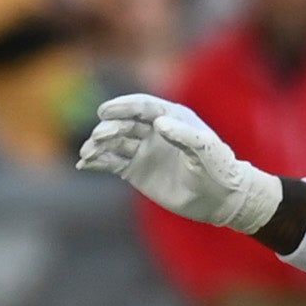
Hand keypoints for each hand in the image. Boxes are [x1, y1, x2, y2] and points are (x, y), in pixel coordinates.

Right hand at [75, 93, 282, 234]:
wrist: (219, 198)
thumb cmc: (218, 169)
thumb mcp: (206, 150)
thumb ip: (184, 135)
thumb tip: (158, 123)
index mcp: (172, 117)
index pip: (143, 107)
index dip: (123, 107)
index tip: (105, 111)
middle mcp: (154, 130)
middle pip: (125, 123)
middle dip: (109, 128)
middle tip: (99, 137)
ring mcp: (143, 149)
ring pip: (115, 142)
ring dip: (98, 145)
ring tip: (87, 154)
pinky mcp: (136, 169)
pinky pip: (112, 162)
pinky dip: (98, 161)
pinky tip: (85, 164)